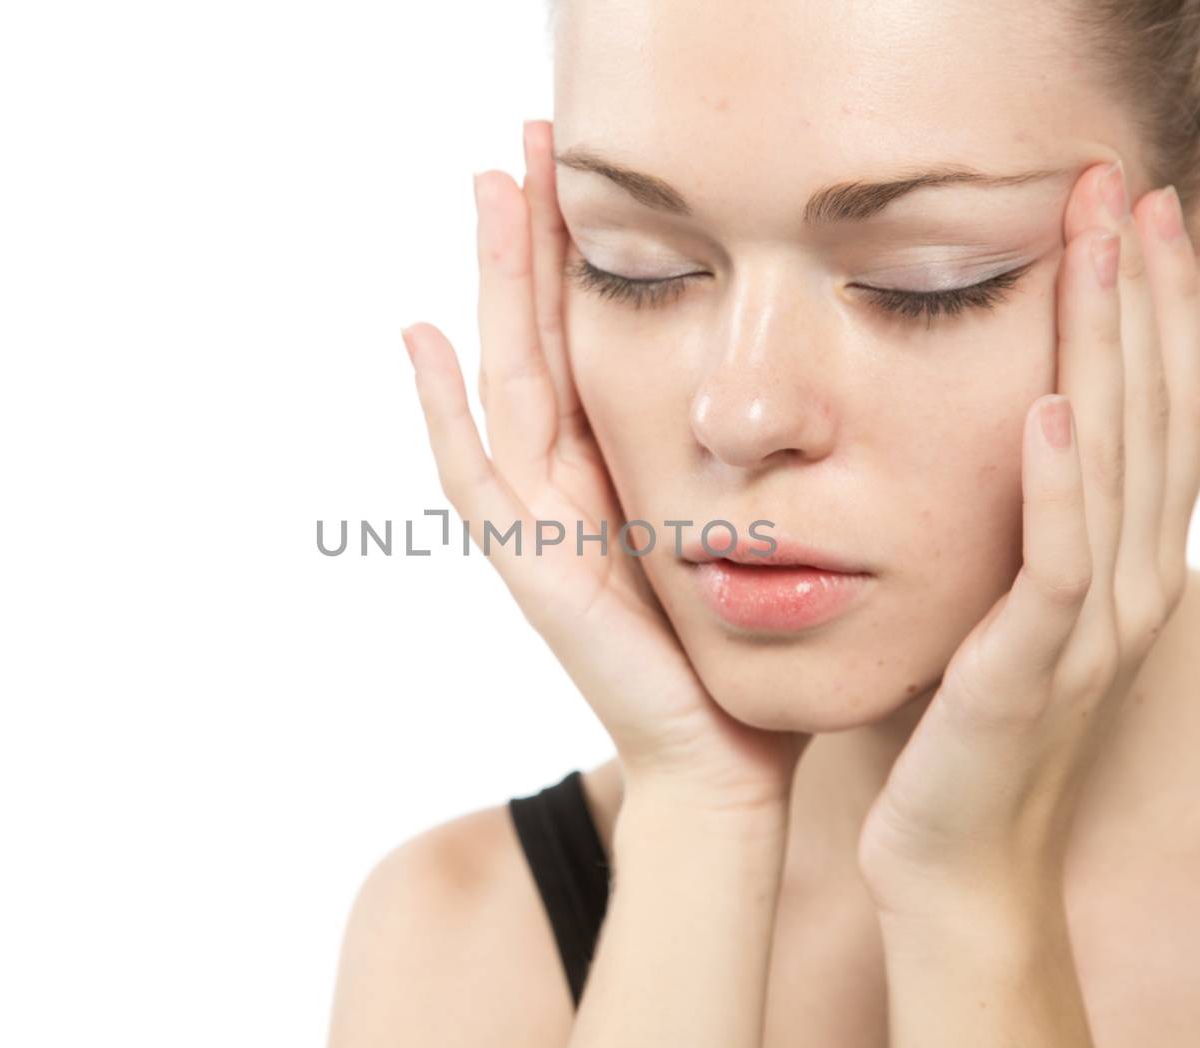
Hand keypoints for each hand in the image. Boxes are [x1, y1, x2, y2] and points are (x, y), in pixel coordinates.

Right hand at [400, 120, 808, 811]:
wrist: (725, 752)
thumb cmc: (740, 647)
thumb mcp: (737, 525)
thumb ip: (724, 462)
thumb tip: (778, 391)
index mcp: (613, 469)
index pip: (584, 341)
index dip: (575, 257)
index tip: (583, 174)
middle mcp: (565, 485)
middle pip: (535, 338)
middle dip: (528, 242)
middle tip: (524, 143)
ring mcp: (537, 525)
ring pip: (503, 380)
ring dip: (492, 288)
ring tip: (487, 192)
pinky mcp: (531, 569)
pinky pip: (475, 477)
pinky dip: (442, 411)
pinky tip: (422, 338)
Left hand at [854, 157, 1199, 913]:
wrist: (953, 860)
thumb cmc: (962, 726)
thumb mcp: (1003, 602)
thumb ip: (1022, 522)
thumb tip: (1007, 428)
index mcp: (1122, 562)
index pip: (1155, 411)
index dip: (1151, 309)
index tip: (1126, 210)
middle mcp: (1129, 586)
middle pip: (1155, 415)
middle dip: (1141, 297)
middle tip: (1122, 186)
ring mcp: (1091, 632)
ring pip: (1121, 468)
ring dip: (1110, 354)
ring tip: (1098, 250)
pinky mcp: (1030, 674)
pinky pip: (1058, 567)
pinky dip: (1060, 487)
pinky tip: (1047, 409)